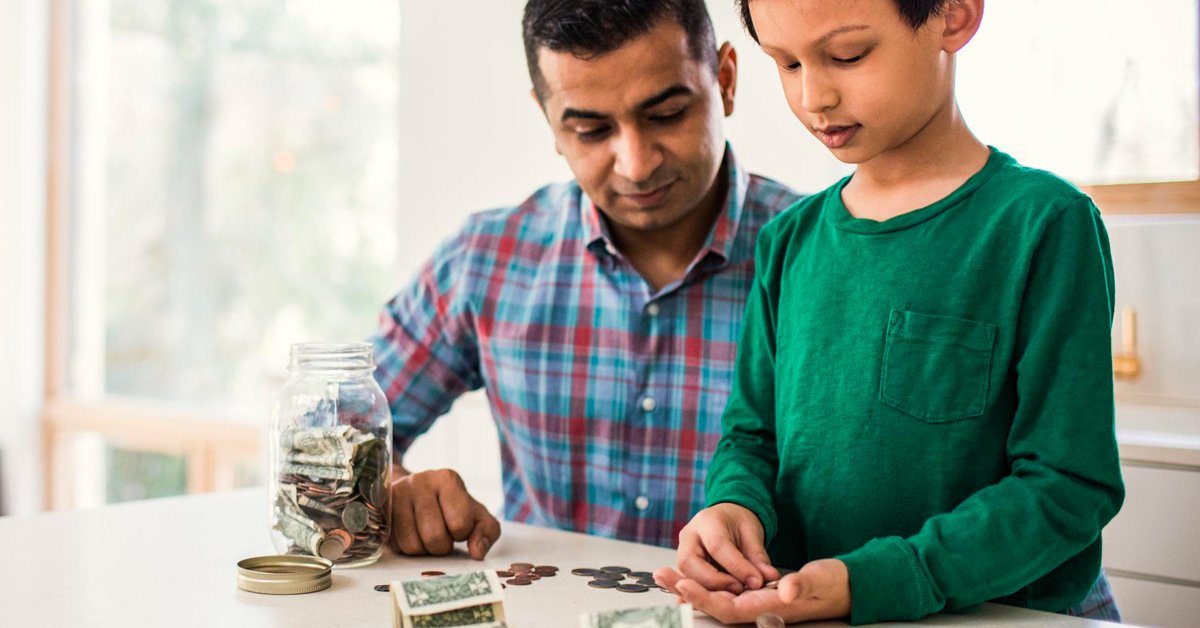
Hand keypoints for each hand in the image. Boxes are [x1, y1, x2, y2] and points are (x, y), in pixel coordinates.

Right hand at [388, 468, 500, 558]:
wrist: (415, 494)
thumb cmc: (451, 507)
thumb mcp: (476, 515)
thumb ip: (487, 531)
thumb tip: (477, 553)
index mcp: (447, 479)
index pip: (460, 523)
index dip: (462, 534)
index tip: (458, 526)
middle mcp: (420, 481)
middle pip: (435, 537)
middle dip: (442, 546)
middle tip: (441, 535)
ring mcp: (397, 495)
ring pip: (413, 545)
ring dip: (424, 550)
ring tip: (426, 534)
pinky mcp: (381, 512)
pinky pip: (397, 546)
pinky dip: (408, 548)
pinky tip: (412, 534)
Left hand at [655, 558, 850, 624]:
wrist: (845, 587)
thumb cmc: (833, 584)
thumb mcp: (820, 580)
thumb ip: (803, 585)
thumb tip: (786, 588)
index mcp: (768, 607)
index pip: (728, 608)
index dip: (704, 599)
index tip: (683, 584)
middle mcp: (757, 607)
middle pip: (714, 604)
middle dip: (686, 591)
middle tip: (660, 574)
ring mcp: (756, 601)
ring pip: (716, 597)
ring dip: (690, 586)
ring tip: (665, 574)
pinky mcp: (757, 592)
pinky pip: (724, 591)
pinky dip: (705, 583)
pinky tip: (689, 575)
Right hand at [666, 503, 779, 593]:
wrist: (727, 518)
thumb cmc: (738, 523)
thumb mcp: (753, 533)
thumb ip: (758, 557)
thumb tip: (769, 578)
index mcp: (707, 520)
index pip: (717, 546)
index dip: (736, 567)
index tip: (755, 581)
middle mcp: (688, 536)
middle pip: (689, 562)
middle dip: (714, 581)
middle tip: (739, 589)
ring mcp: (682, 551)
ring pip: (686, 576)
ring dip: (709, 589)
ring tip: (734, 591)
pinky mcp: (684, 566)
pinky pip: (689, 582)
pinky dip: (706, 591)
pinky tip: (724, 595)